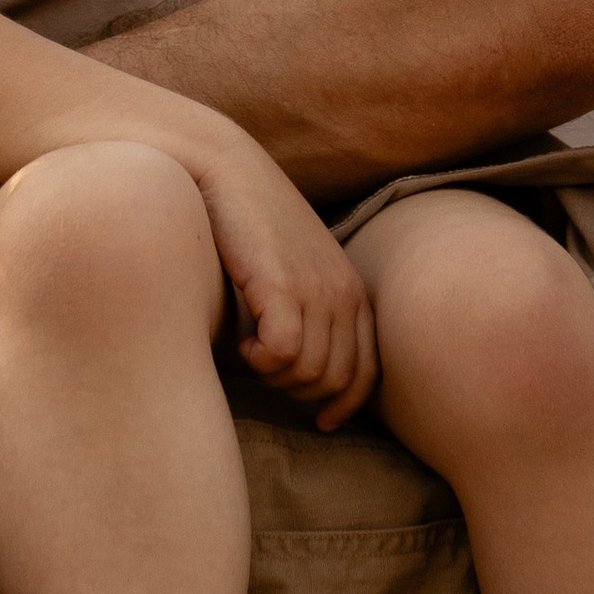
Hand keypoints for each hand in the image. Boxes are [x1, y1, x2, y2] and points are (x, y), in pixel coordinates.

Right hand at [186, 135, 379, 432]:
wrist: (225, 170)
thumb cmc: (249, 224)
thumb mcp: (293, 270)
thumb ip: (306, 312)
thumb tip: (295, 369)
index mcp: (353, 291)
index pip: (368, 372)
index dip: (345, 405)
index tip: (320, 422)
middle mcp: (344, 292)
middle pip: (335, 381)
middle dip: (298, 391)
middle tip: (264, 369)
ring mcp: (317, 289)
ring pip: (308, 374)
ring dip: (274, 376)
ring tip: (250, 350)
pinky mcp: (283, 286)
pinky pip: (283, 355)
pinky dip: (259, 361)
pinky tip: (242, 342)